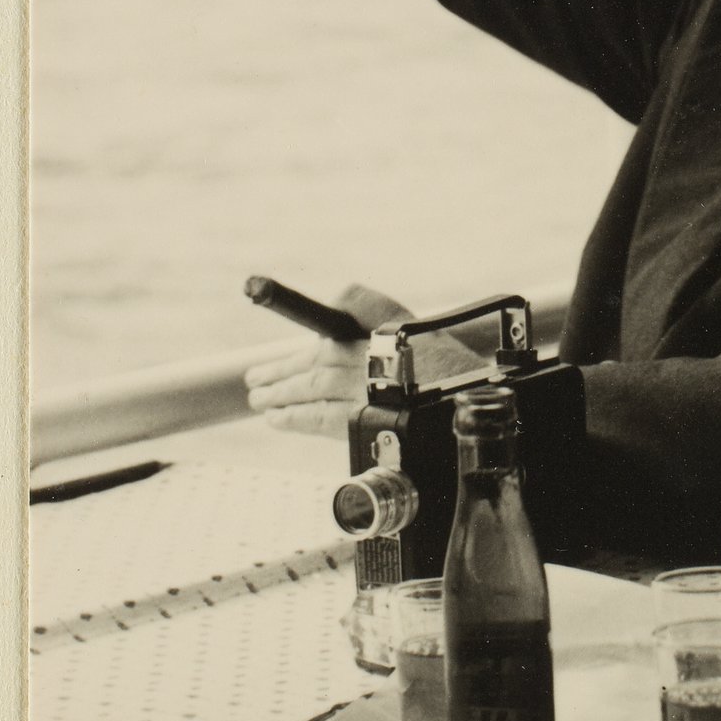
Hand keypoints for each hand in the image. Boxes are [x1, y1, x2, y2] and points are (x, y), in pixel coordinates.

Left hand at [244, 281, 485, 437]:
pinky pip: (320, 420)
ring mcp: (360, 393)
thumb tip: (329, 300)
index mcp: (369, 333)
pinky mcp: (363, 421)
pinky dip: (295, 419)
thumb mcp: (400, 317)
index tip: (261, 361)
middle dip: (277, 375)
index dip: (287, 353)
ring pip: (310, 393)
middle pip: (309, 367)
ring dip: (279, 397)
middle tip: (253, 382)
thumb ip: (363, 301)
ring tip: (260, 401)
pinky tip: (278, 419)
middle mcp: (360, 362)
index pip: (317, 339)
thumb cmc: (437, 358)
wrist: (467, 393)